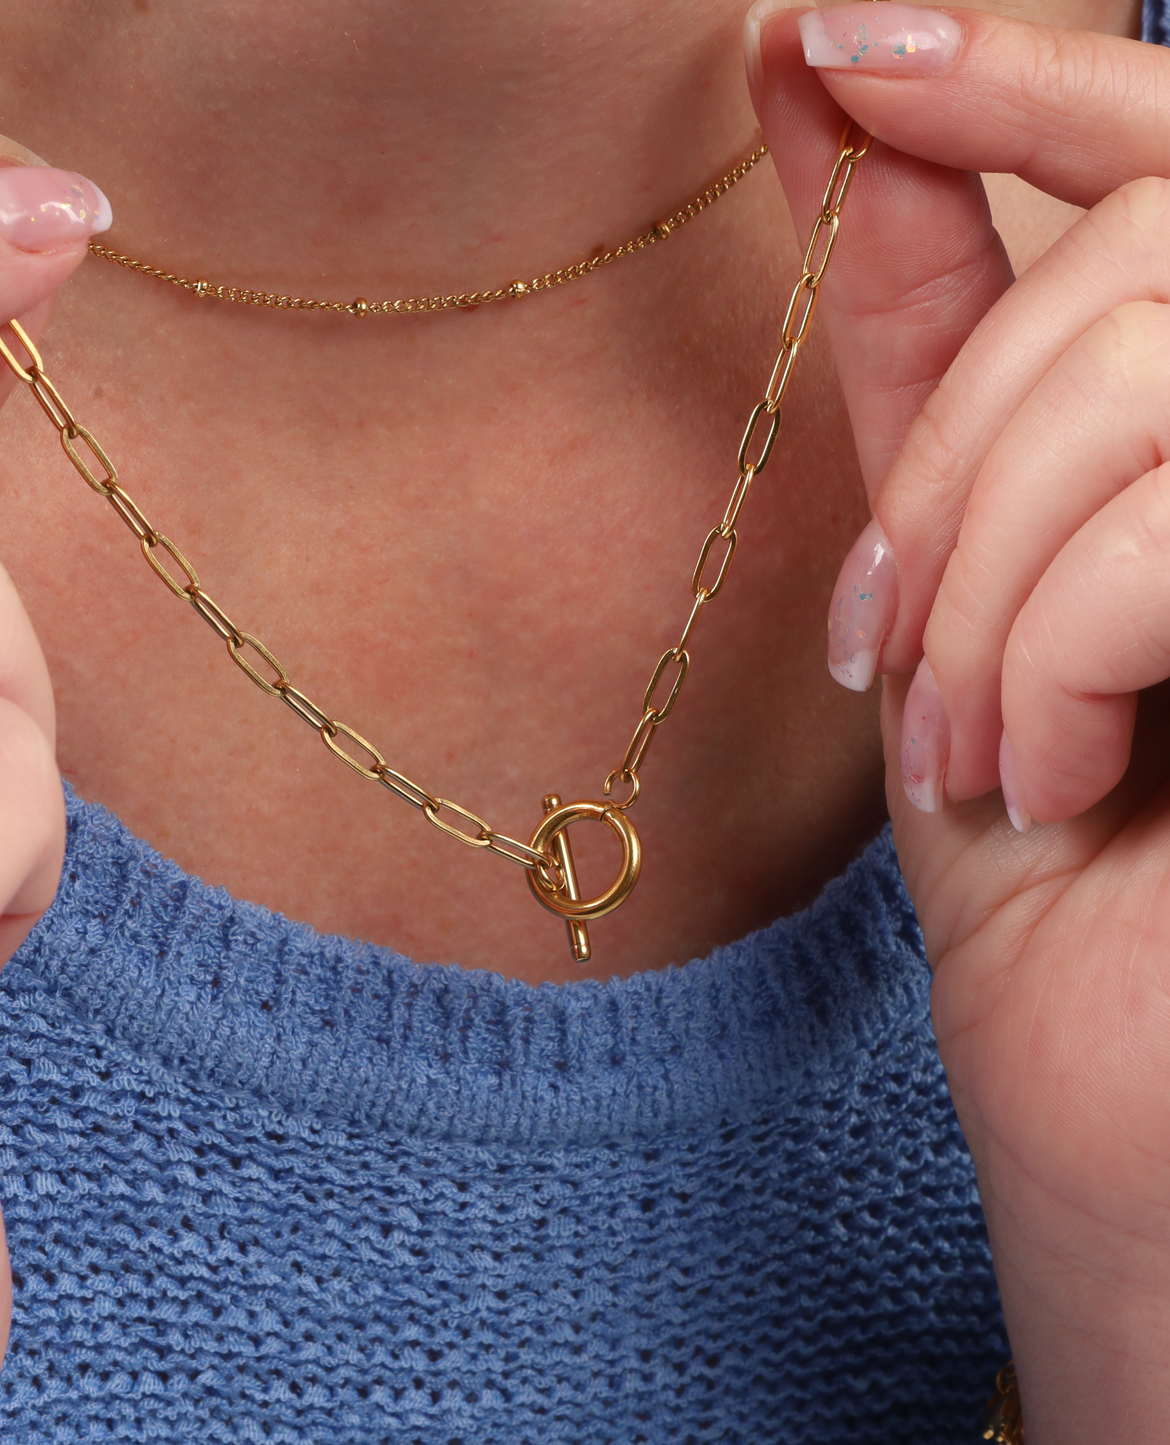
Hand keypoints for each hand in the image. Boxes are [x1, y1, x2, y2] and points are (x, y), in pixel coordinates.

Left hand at [752, 5, 1169, 1437]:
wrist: (1128, 1118)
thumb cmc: (1053, 870)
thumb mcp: (957, 588)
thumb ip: (936, 363)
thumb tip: (840, 111)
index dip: (1012, 69)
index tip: (821, 39)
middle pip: (1142, 262)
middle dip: (957, 444)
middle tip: (874, 646)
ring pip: (1151, 377)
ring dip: (989, 566)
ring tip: (959, 738)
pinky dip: (1053, 639)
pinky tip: (1040, 770)